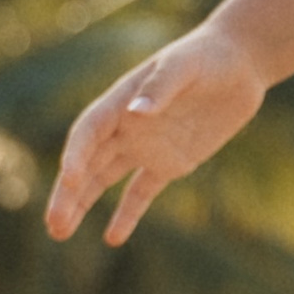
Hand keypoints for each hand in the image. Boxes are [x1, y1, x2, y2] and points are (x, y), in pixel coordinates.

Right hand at [45, 18, 266, 245]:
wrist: (239, 64)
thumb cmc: (208, 56)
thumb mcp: (185, 66)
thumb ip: (161, 87)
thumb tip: (135, 112)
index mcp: (122, 101)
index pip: (89, 132)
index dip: (76, 155)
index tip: (70, 180)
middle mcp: (126, 126)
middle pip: (88, 163)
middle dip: (69, 194)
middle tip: (54, 225)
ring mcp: (146, 146)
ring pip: (105, 179)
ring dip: (84, 205)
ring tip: (60, 233)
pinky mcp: (170, 162)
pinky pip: (142, 192)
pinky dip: (127, 214)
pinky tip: (112, 238)